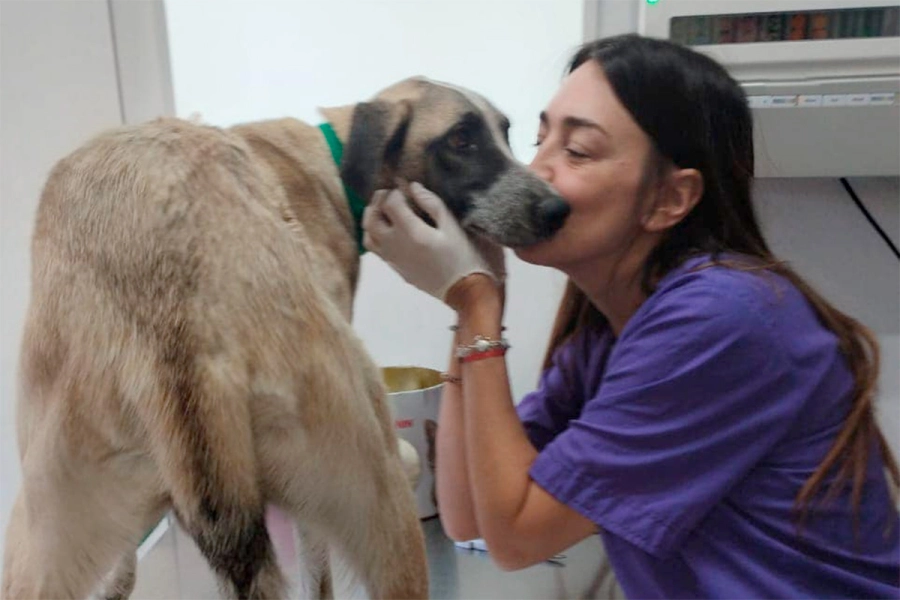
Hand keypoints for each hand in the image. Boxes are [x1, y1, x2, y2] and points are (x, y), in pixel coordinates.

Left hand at [362, 183, 505, 302]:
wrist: (463, 291)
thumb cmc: (462, 257)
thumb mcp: (452, 226)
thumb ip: (431, 204)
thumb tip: (413, 187)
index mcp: (411, 232)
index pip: (390, 203)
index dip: (396, 191)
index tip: (406, 188)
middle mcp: (395, 245)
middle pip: (372, 217)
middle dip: (378, 201)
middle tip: (390, 194)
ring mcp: (391, 258)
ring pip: (368, 234)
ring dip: (372, 219)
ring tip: (385, 212)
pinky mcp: (394, 268)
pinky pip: (374, 249)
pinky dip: (375, 234)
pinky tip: (390, 230)